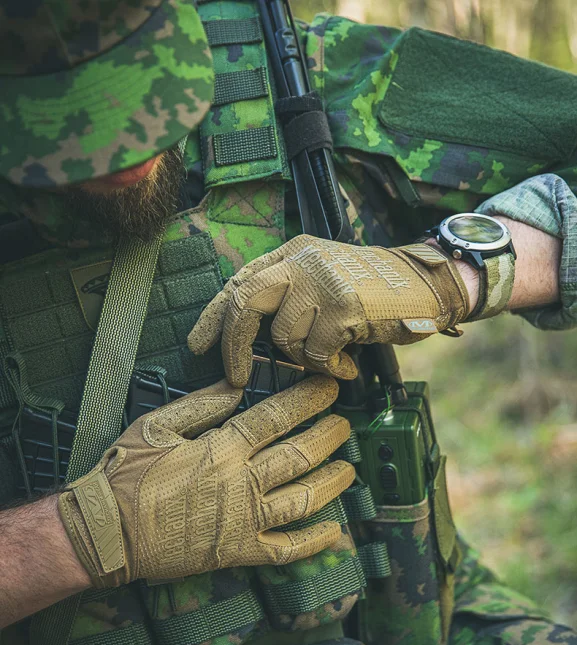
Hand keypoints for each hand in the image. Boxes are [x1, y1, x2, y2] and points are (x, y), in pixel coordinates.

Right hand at [58, 376, 353, 587]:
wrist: (108, 531)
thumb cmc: (128, 473)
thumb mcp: (158, 425)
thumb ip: (202, 405)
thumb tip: (238, 385)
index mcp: (223, 448)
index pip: (277, 417)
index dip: (308, 399)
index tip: (330, 388)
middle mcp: (241, 482)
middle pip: (300, 455)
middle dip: (330, 436)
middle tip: (346, 425)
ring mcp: (244, 520)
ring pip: (303, 500)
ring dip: (333, 483)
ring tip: (350, 469)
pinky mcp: (238, 551)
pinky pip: (286, 550)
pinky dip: (314, 542)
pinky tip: (335, 530)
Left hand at [188, 235, 469, 385]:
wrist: (426, 283)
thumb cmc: (372, 291)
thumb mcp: (324, 280)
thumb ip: (290, 298)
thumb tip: (251, 340)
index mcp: (292, 253)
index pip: (240, 282)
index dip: (214, 316)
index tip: (197, 345)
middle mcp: (302, 261)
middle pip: (246, 302)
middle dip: (234, 345)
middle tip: (236, 378)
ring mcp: (322, 281)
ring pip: (284, 337)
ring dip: (304, 360)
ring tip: (330, 360)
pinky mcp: (343, 304)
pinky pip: (317, 352)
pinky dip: (330, 368)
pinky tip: (347, 366)